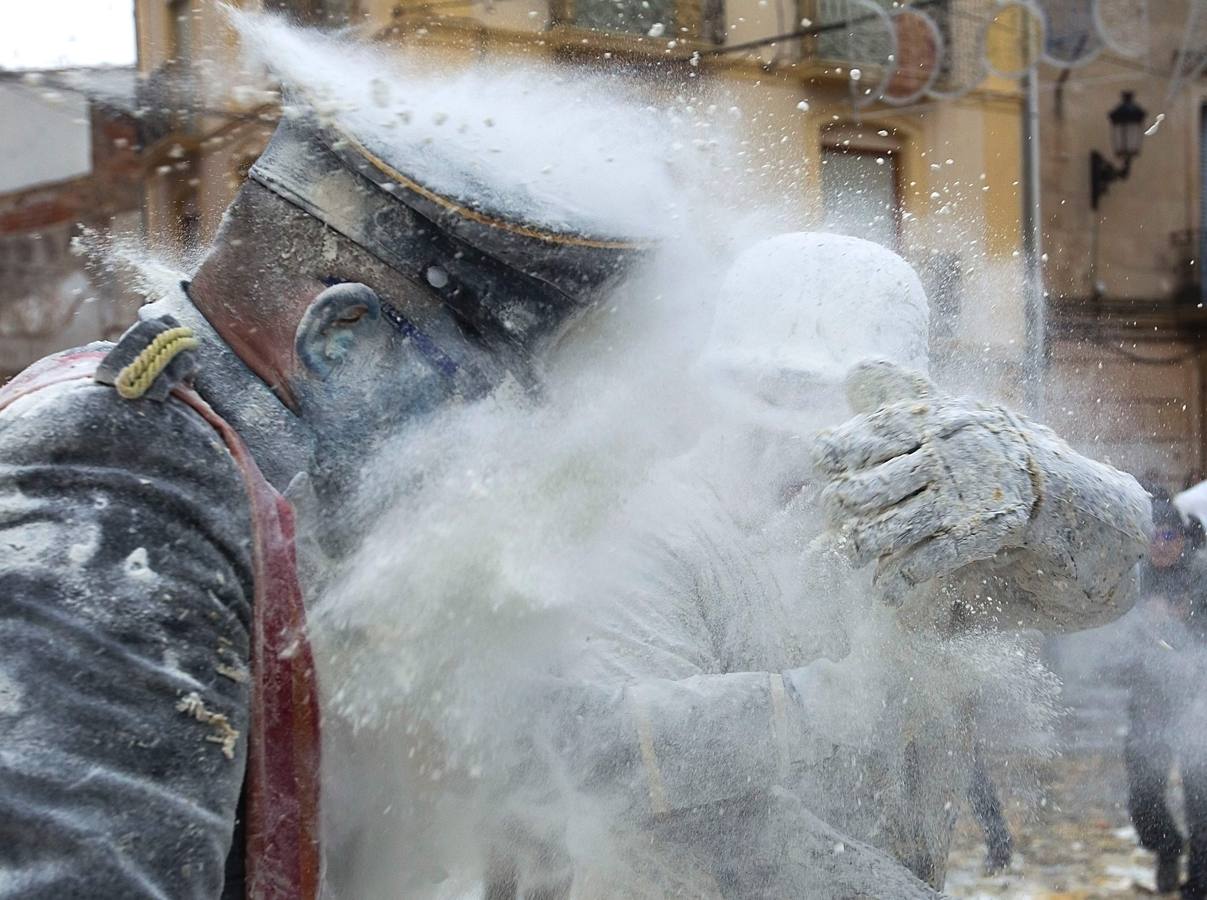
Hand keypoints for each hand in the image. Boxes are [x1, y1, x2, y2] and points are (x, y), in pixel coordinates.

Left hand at [813, 360, 1037, 605]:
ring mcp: (964, 493)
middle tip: (836, 522)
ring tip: (850, 559)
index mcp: (935, 420)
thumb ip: (905, 397)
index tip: (820, 463)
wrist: (1074, 500)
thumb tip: (855, 368)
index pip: (871, 432)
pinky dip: (902, 577)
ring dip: (864, 548)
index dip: (838, 451)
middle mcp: (945, 453)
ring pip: (893, 526)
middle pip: (870, 487)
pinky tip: (887, 591)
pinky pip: (930, 556)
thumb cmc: (998, 457)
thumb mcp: (955, 416)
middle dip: (843, 511)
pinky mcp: (985, 528)